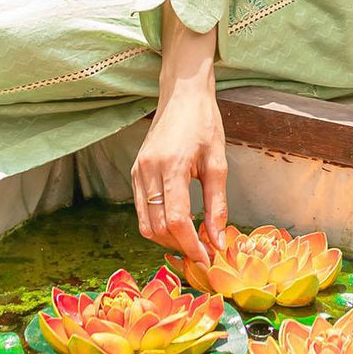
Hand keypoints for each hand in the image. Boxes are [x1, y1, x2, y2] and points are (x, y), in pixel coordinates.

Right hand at [131, 87, 228, 263]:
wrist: (182, 94)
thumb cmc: (204, 123)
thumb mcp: (218, 162)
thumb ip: (217, 204)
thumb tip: (218, 241)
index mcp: (172, 166)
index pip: (176, 219)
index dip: (190, 245)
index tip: (206, 258)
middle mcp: (148, 171)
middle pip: (157, 227)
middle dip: (179, 246)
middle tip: (202, 251)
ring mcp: (138, 171)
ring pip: (145, 224)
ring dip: (167, 239)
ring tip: (191, 240)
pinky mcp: (134, 171)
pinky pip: (142, 209)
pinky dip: (158, 224)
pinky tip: (177, 222)